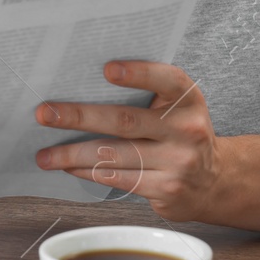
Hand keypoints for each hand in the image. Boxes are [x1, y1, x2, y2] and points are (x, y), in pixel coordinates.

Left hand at [33, 61, 220, 221]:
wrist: (214, 182)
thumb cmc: (181, 135)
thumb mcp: (178, 108)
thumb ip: (148, 95)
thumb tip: (83, 85)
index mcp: (189, 100)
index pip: (167, 80)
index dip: (138, 73)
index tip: (107, 69)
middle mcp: (186, 130)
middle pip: (125, 121)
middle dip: (80, 117)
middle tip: (45, 114)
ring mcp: (177, 162)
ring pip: (114, 155)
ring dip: (73, 154)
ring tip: (45, 155)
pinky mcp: (166, 189)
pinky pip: (118, 179)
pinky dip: (88, 172)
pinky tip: (69, 167)